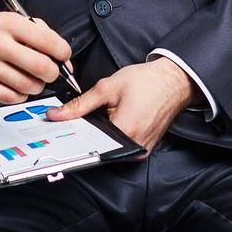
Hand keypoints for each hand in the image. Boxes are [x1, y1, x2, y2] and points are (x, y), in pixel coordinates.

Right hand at [0, 12, 71, 104]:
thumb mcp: (15, 21)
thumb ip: (43, 36)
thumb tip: (65, 62)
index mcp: (9, 23)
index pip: (47, 41)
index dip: (62, 52)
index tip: (62, 56)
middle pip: (40, 67)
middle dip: (52, 73)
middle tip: (49, 72)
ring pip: (27, 86)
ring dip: (36, 86)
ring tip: (31, 79)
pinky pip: (11, 98)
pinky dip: (20, 95)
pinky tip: (16, 86)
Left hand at [45, 59, 195, 154]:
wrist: (173, 81)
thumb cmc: (147, 81)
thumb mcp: (107, 87)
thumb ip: (80, 104)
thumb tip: (58, 114)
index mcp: (124, 132)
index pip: (88, 143)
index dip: (71, 135)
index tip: (59, 129)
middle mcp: (134, 147)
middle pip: (98, 146)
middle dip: (86, 132)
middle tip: (82, 116)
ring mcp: (140, 150)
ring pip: (109, 147)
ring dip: (100, 134)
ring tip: (105, 114)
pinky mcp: (144, 148)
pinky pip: (121, 145)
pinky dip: (112, 134)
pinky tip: (114, 119)